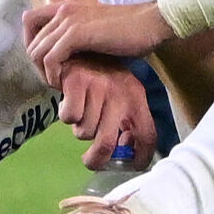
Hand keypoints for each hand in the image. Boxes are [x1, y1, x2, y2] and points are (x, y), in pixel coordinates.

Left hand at [26, 0, 174, 81]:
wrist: (152, 24)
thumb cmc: (131, 32)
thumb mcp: (97, 32)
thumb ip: (79, 38)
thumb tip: (66, 58)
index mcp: (68, 7)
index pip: (29, 21)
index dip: (32, 45)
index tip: (46, 65)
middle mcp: (64, 10)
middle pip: (31, 42)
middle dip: (38, 67)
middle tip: (55, 81)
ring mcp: (69, 20)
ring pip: (37, 52)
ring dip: (44, 74)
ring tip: (60, 85)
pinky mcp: (76, 34)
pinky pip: (50, 59)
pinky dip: (53, 75)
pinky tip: (65, 84)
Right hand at [52, 54, 160, 168]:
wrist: (83, 46)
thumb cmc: (102, 80)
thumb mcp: (121, 97)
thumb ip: (124, 122)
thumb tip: (124, 151)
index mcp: (137, 99)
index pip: (147, 135)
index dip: (141, 157)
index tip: (133, 167)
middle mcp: (121, 94)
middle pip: (106, 143)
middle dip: (96, 159)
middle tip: (90, 161)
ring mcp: (99, 87)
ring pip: (84, 131)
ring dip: (79, 128)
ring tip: (83, 111)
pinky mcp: (77, 82)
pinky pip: (69, 116)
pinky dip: (67, 113)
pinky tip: (71, 101)